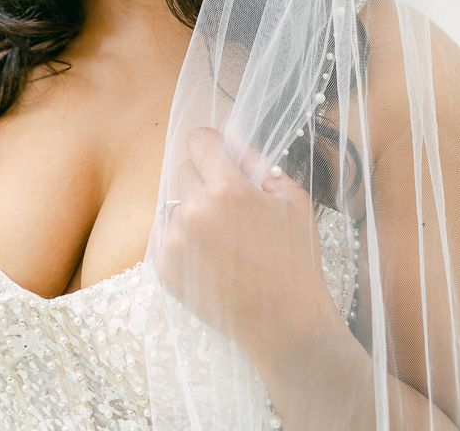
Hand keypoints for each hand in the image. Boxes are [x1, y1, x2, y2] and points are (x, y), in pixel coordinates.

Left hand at [157, 126, 343, 362]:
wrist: (286, 324)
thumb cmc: (295, 260)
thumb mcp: (292, 201)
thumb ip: (258, 161)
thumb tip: (231, 134)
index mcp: (227, 189)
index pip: (199, 140)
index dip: (212, 146)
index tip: (220, 159)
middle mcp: (195, 210)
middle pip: (185, 170)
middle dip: (205, 181)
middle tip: (231, 209)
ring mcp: (175, 241)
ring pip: (176, 205)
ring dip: (194, 213)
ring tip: (223, 241)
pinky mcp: (164, 268)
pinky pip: (166, 236)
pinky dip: (183, 242)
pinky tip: (210, 259)